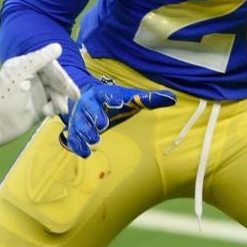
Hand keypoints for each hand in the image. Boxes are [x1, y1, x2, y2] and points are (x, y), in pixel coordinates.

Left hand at [0, 43, 78, 146]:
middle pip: (55, 79)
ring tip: (58, 109)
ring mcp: (35, 93)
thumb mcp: (21, 74)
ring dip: (59, 99)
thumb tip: (57, 47)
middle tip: (74, 97)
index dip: (61, 75)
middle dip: (63, 88)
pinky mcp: (38, 107)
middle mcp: (32, 78)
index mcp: (26, 66)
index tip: (70, 86)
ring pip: (56, 91)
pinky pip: (53, 103)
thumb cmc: (3, 98)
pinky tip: (49, 113)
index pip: (50, 65)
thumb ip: (39, 59)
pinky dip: (55, 107)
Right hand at [60, 80, 176, 157]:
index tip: (118, 101)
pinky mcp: (74, 128)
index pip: (105, 93)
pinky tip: (85, 152)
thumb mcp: (129, 97)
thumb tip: (173, 98)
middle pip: (88, 108)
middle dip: (94, 116)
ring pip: (79, 123)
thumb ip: (149, 99)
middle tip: (102, 125)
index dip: (111, 97)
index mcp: (102, 93)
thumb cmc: (112, 99)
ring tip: (94, 140)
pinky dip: (78, 144)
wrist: (85, 98)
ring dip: (84, 132)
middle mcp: (87, 103)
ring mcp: (79, 116)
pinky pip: (73, 136)